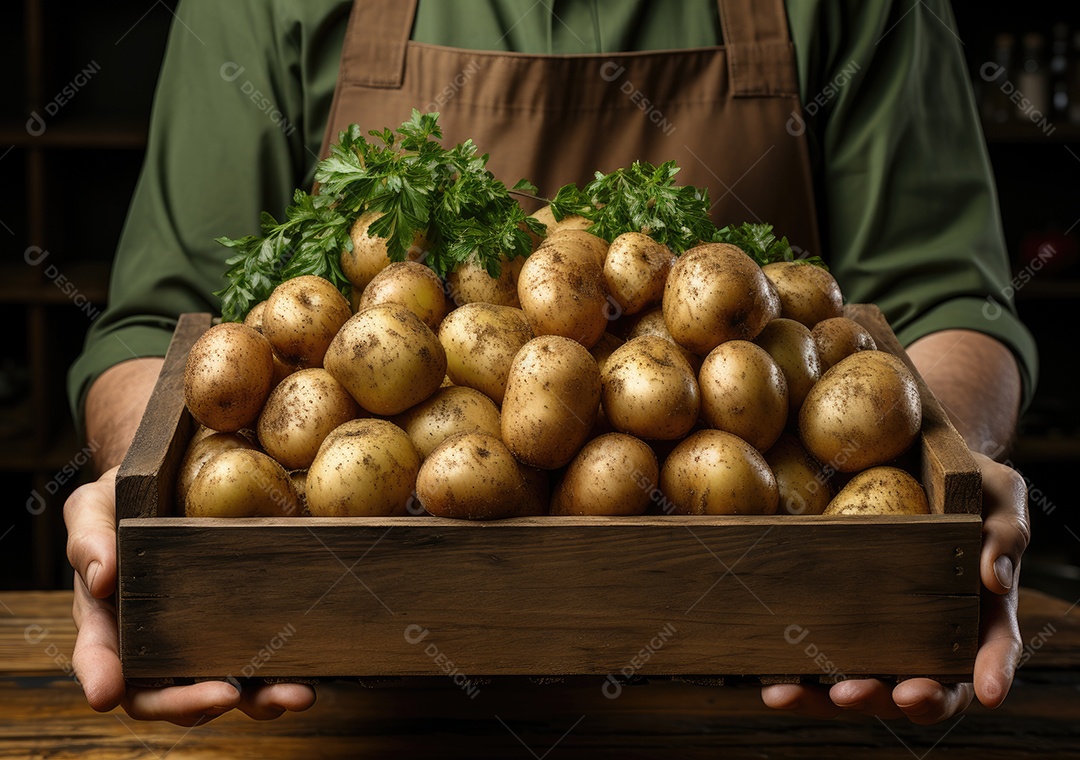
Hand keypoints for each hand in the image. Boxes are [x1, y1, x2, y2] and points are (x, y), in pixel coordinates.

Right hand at [65, 466, 317, 725]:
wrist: (175, 481)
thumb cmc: (125, 498)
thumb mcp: (95, 507)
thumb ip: (89, 538)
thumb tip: (102, 576)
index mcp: (109, 620)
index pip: (99, 657)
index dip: (100, 677)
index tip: (106, 693)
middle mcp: (152, 644)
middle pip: (161, 694)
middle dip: (192, 702)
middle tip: (227, 695)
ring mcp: (199, 643)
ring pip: (220, 690)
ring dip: (257, 702)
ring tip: (293, 695)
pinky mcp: (241, 633)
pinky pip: (258, 669)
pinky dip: (281, 679)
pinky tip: (310, 678)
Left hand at [761, 452, 1028, 722]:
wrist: (909, 456)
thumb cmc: (964, 480)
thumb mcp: (995, 493)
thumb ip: (1006, 532)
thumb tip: (995, 579)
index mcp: (980, 612)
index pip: (993, 650)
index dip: (994, 674)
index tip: (990, 693)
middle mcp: (932, 636)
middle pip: (923, 686)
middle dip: (892, 698)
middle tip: (858, 692)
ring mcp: (887, 634)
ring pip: (867, 685)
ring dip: (830, 698)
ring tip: (791, 692)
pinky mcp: (843, 624)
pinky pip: (823, 662)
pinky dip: (798, 680)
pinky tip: (771, 685)